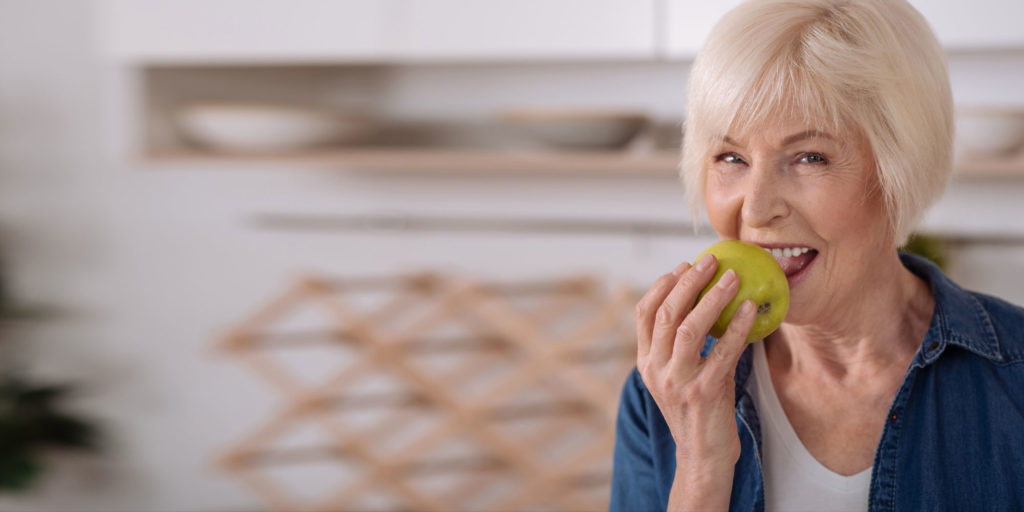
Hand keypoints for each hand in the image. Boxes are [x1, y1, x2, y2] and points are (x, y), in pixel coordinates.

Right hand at [634, 253, 756, 507]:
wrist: (702, 457)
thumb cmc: (697, 411)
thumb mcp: (679, 376)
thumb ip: (681, 346)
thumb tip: (704, 303)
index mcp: (646, 362)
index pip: (644, 314)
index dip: (662, 285)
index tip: (681, 266)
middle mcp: (656, 369)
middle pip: (667, 313)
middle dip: (688, 281)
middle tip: (709, 261)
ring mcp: (678, 381)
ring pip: (690, 327)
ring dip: (712, 298)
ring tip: (733, 278)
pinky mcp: (703, 392)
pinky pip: (722, 351)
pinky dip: (737, 327)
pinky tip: (750, 310)